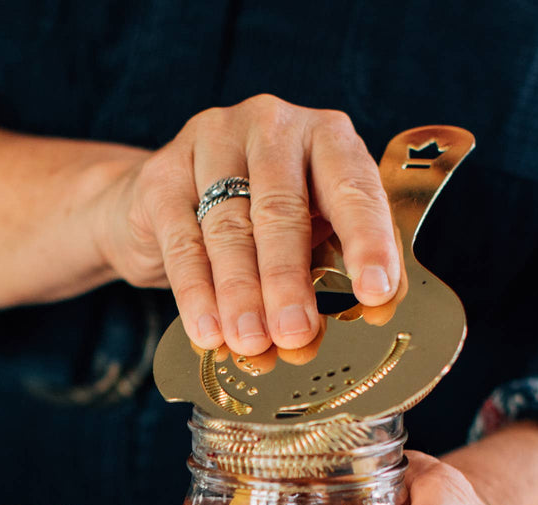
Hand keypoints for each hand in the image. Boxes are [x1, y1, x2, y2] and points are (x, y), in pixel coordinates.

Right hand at [94, 94, 399, 354]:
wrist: (169, 203)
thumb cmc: (261, 222)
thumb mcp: (316, 235)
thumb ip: (344, 267)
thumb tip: (374, 312)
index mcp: (328, 137)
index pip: (354, 189)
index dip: (368, 243)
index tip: (375, 294)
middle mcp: (272, 127)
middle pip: (282, 209)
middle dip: (289, 280)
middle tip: (295, 333)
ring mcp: (212, 143)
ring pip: (229, 227)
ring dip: (241, 294)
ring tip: (251, 343)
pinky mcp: (162, 175)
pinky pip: (183, 242)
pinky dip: (196, 294)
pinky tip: (208, 332)